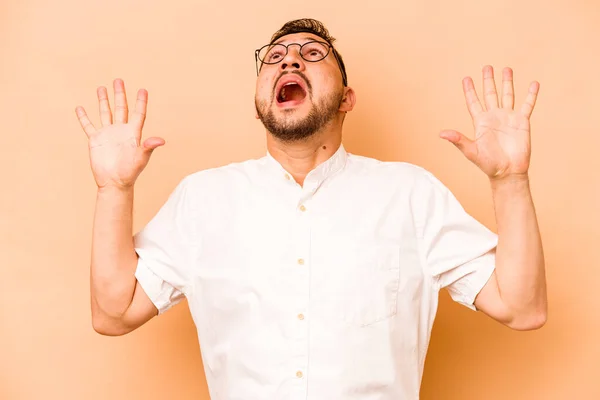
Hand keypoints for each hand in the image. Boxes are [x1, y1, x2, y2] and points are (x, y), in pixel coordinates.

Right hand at [75, 79, 164, 189]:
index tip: (142, 90)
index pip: (138, 114)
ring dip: (103, 101)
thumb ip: (149, 147)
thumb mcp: (141, 158)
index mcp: (133, 133)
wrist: (114, 183)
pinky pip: (88, 126)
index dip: (141, 102)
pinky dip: (84, 117)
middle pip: (121, 109)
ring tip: (102, 88)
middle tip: (119, 80)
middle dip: (120, 95)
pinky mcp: (96, 140)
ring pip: (105, 113)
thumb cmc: (130, 172)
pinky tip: (80, 108)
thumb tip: (161, 140)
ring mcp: (108, 134)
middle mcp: (121, 131)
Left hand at [439, 66, 538, 180]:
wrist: (508, 172)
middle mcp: (494, 117)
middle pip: (490, 94)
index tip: (466, 78)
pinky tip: (534, 83)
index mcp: (480, 122)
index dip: (470, 91)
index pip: (473, 102)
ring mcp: (508, 118)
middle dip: (488, 81)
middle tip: (487, 67)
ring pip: (508, 96)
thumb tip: (441, 134)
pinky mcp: (522, 122)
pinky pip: (527, 105)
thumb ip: (458, 140)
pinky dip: (531, 94)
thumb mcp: (471, 151)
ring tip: (506, 69)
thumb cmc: (488, 164)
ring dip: (507, 83)